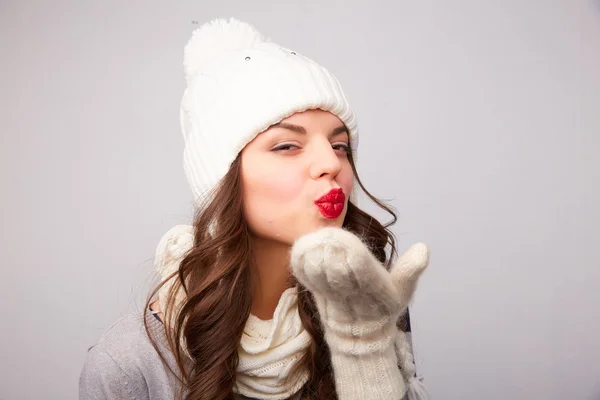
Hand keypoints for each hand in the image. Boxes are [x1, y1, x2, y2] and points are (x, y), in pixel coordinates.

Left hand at [290, 227, 428, 398]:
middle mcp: (349, 290)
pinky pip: (305, 277)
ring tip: (314, 237)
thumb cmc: (383, 307)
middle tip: (326, 233)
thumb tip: (424, 247)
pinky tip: (302, 246)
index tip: (341, 236)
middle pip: (335, 267)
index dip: (348, 250)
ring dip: (313, 253)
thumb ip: (410, 270)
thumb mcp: (403, 291)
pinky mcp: (315, 293)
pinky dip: (301, 262)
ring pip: (318, 272)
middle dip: (329, 248)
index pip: (359, 266)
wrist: (359, 335)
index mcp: (372, 286)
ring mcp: (329, 293)